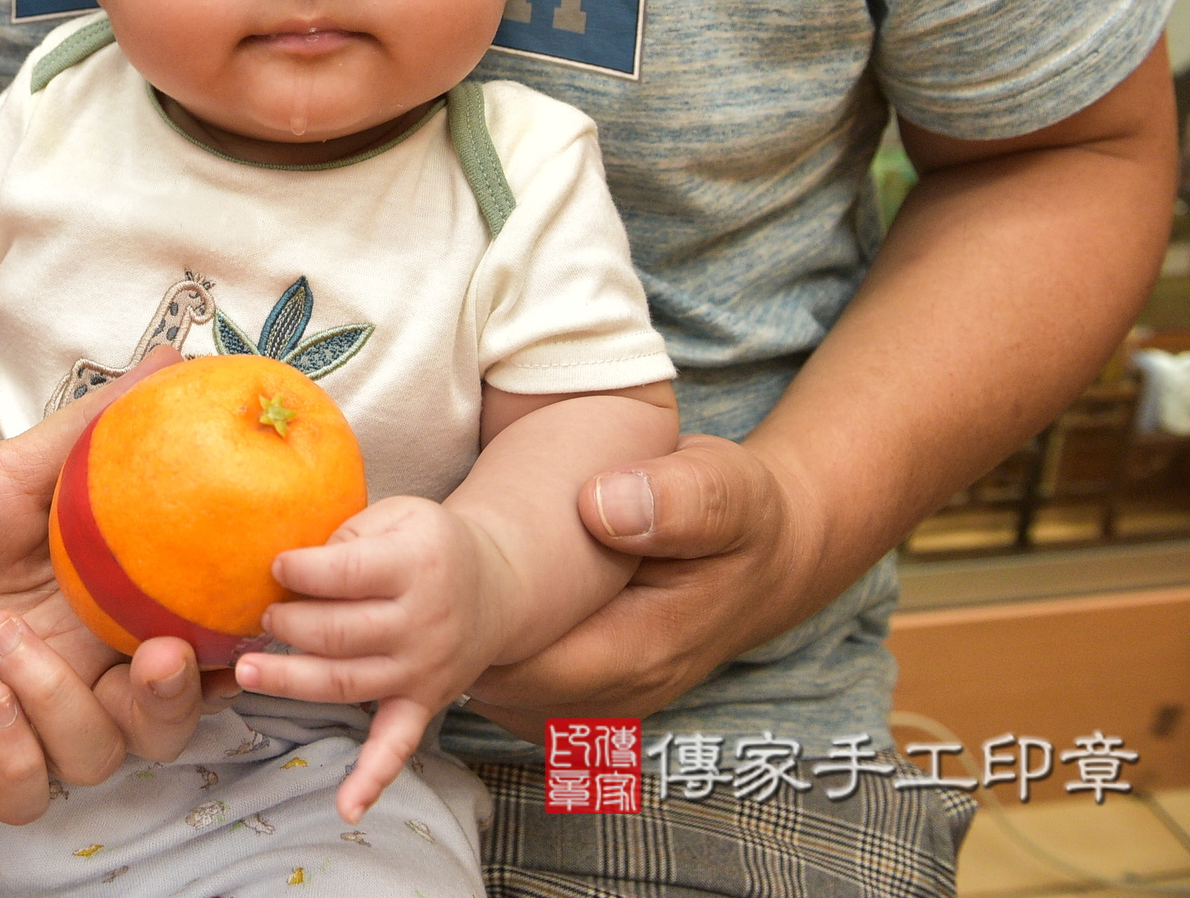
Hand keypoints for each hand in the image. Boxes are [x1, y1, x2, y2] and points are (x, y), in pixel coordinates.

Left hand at [0, 348, 236, 821]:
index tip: (241, 615)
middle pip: (163, 724)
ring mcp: (25, 723)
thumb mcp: (11, 468)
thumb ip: (99, 428)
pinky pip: (22, 793)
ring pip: (95, 756)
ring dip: (62, 702)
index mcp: (103, 610)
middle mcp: (76, 672)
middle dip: (171, 700)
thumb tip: (180, 359)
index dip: (222, 646)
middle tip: (156, 654)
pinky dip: (16, 753)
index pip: (191, 648)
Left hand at [236, 496, 508, 821]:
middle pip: (340, 634)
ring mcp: (423, 669)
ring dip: (291, 681)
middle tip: (263, 615)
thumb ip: (348, 533)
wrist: (498, 587)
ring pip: (348, 684)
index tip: (272, 565)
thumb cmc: (429, 545)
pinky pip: (398, 746)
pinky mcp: (424, 703)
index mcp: (416, 566)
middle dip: (289, 624)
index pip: (346, 574)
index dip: (301, 570)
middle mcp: (422, 623)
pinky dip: (372, 779)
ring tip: (247, 671)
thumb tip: (289, 563)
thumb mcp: (399, 514)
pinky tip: (346, 807)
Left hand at [462, 434, 813, 733]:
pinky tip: (478, 604)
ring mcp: (607, 701)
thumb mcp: (725, 489)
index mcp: (642, 651)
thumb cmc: (742, 517)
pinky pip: (521, 691)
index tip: (431, 577)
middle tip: (417, 579)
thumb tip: (602, 506)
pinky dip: (492, 655)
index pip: (521, 670)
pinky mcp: (594, 692)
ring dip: (468, 651)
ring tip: (440, 589)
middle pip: (500, 690)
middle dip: (453, 643)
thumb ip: (676, 499)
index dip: (466, 630)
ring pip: (504, 698)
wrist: (771, 557)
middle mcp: (621, 693)